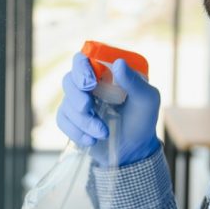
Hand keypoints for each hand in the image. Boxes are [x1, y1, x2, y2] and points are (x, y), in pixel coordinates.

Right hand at [56, 52, 160, 166]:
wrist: (134, 149)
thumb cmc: (142, 119)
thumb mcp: (147, 100)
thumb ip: (134, 82)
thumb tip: (118, 63)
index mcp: (104, 73)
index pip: (83, 60)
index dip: (80, 67)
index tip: (90, 82)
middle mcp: (88, 85)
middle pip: (68, 80)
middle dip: (77, 96)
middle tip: (88, 107)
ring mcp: (77, 102)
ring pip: (66, 104)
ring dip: (83, 120)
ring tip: (103, 132)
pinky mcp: (71, 120)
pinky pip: (62, 121)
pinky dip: (76, 132)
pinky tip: (92, 140)